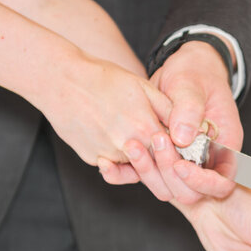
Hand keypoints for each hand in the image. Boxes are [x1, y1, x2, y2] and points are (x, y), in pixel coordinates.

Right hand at [38, 51, 171, 173]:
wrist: (62, 80)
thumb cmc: (104, 79)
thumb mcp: (144, 87)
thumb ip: (169, 110)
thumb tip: (188, 130)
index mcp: (146, 128)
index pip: (173, 156)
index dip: (181, 157)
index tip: (184, 156)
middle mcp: (128, 147)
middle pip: (155, 171)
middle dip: (164, 169)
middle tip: (166, 161)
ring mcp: (108, 156)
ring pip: (133, 170)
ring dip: (140, 163)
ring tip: (137, 142)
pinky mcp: (92, 159)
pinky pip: (113, 166)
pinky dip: (118, 158)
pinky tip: (114, 137)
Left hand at [99, 41, 240, 202]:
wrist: (180, 70)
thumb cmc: (194, 74)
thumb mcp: (193, 86)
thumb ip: (190, 109)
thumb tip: (183, 137)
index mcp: (225, 146)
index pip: (222, 181)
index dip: (203, 182)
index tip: (181, 166)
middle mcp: (205, 160)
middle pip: (192, 191)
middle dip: (170, 176)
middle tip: (153, 146)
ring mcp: (182, 162)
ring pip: (167, 187)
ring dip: (148, 174)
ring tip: (131, 146)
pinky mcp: (159, 159)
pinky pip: (145, 176)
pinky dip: (127, 174)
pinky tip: (109, 164)